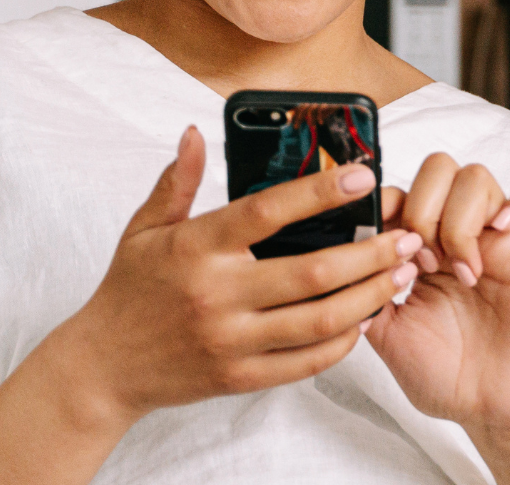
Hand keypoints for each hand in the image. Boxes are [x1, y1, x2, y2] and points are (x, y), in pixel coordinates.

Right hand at [49, 126, 423, 426]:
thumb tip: (196, 132)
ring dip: (371, 296)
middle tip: (408, 235)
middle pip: (313, 271)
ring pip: (320, 320)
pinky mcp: (240, 377)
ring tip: (402, 275)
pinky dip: (343, 341)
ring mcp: (231, 340)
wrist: (101, 368)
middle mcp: (217, 294)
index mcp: (198, 247)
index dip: (319, 191)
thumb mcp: (144, 229)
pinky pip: (306, 362)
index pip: (267, 211)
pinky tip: (365, 318)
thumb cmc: (129, 290)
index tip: (363, 174)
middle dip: (371, 252)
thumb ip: (176, 181)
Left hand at [365, 153, 509, 444]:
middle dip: (422, 207)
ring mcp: (502, 239)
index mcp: (424, 248)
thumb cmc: (444, 375)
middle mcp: (462, 233)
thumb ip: (365, 289)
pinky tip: (501, 235)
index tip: (385, 250)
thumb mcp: (385, 331)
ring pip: (479, 177)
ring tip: (463, 270)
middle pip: (439, 167)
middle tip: (425, 262)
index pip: (402, 189)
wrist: (489, 410)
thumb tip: (346, 251)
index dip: (388, 207)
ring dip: (459, 220)